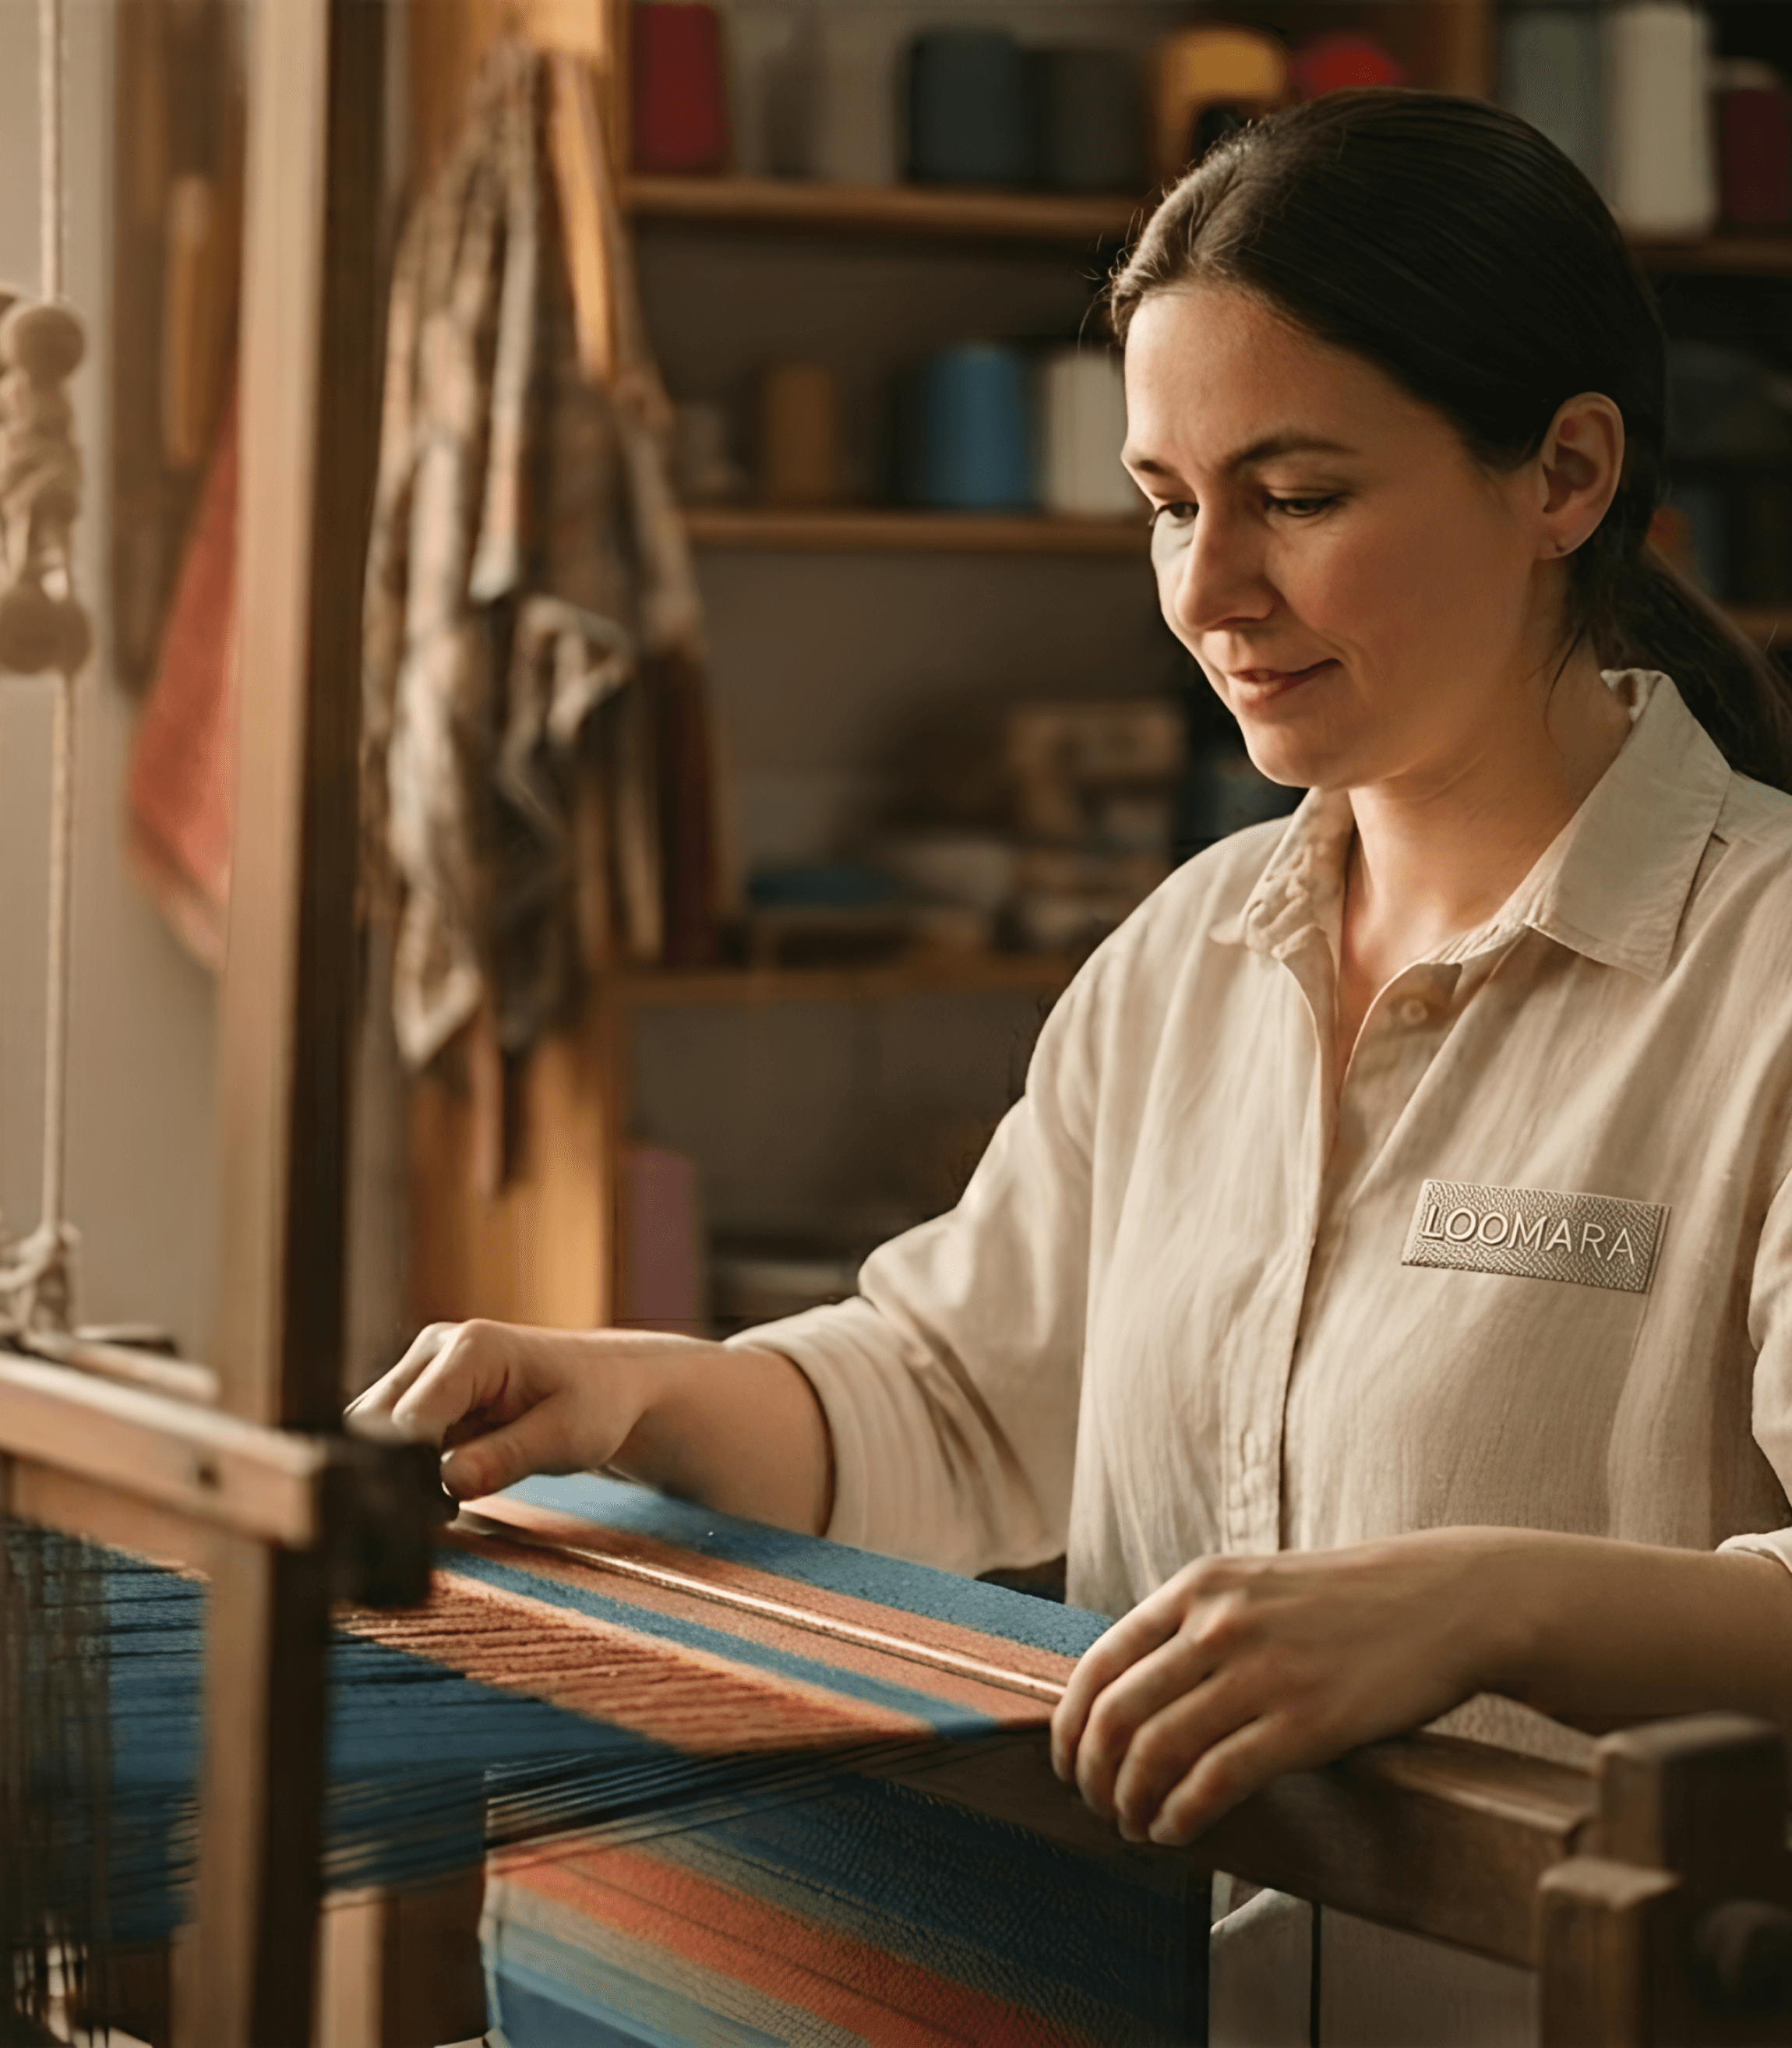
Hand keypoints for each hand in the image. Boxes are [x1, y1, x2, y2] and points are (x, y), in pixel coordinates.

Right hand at [345, 1319, 687, 1499]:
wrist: (608, 1385)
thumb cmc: (595, 1403)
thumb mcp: (565, 1437)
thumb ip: (505, 1459)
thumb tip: (447, 1483)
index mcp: (471, 1347)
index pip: (408, 1420)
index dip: (415, 1471)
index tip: (443, 1505)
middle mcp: (437, 1346)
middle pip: (377, 1422)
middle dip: (401, 1469)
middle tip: (446, 1504)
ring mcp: (426, 1365)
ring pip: (376, 1428)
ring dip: (401, 1466)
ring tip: (452, 1489)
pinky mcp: (422, 1387)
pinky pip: (392, 1432)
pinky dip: (409, 1461)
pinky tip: (446, 1476)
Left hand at [1049, 1531, 1505, 1845]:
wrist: (1442, 1600)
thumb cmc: (1345, 1603)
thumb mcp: (1253, 1587)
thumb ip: (1193, 1627)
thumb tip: (1127, 1694)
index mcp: (1198, 1588)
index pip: (1099, 1664)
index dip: (1070, 1726)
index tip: (1066, 1766)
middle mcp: (1218, 1624)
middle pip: (1117, 1715)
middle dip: (1093, 1774)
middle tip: (1097, 1808)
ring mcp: (1262, 1672)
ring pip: (1158, 1751)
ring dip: (1132, 1802)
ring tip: (1134, 1827)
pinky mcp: (1307, 1722)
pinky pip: (1218, 1780)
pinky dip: (1182, 1815)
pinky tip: (1176, 1832)